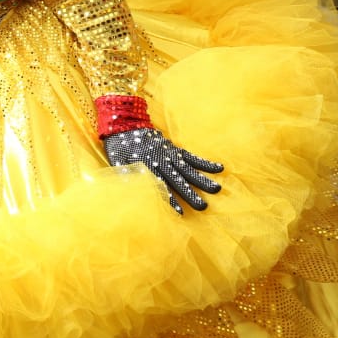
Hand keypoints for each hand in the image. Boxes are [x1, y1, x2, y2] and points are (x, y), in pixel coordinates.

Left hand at [103, 128, 222, 214]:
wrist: (125, 124)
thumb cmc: (119, 147)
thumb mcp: (117, 163)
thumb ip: (126, 176)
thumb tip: (131, 191)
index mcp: (146, 167)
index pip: (160, 187)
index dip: (170, 200)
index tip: (180, 213)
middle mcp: (161, 161)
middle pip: (177, 180)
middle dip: (190, 194)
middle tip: (203, 207)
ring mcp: (170, 154)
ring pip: (188, 169)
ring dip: (202, 179)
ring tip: (216, 189)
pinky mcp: (175, 149)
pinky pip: (192, 157)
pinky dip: (205, 163)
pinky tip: (219, 168)